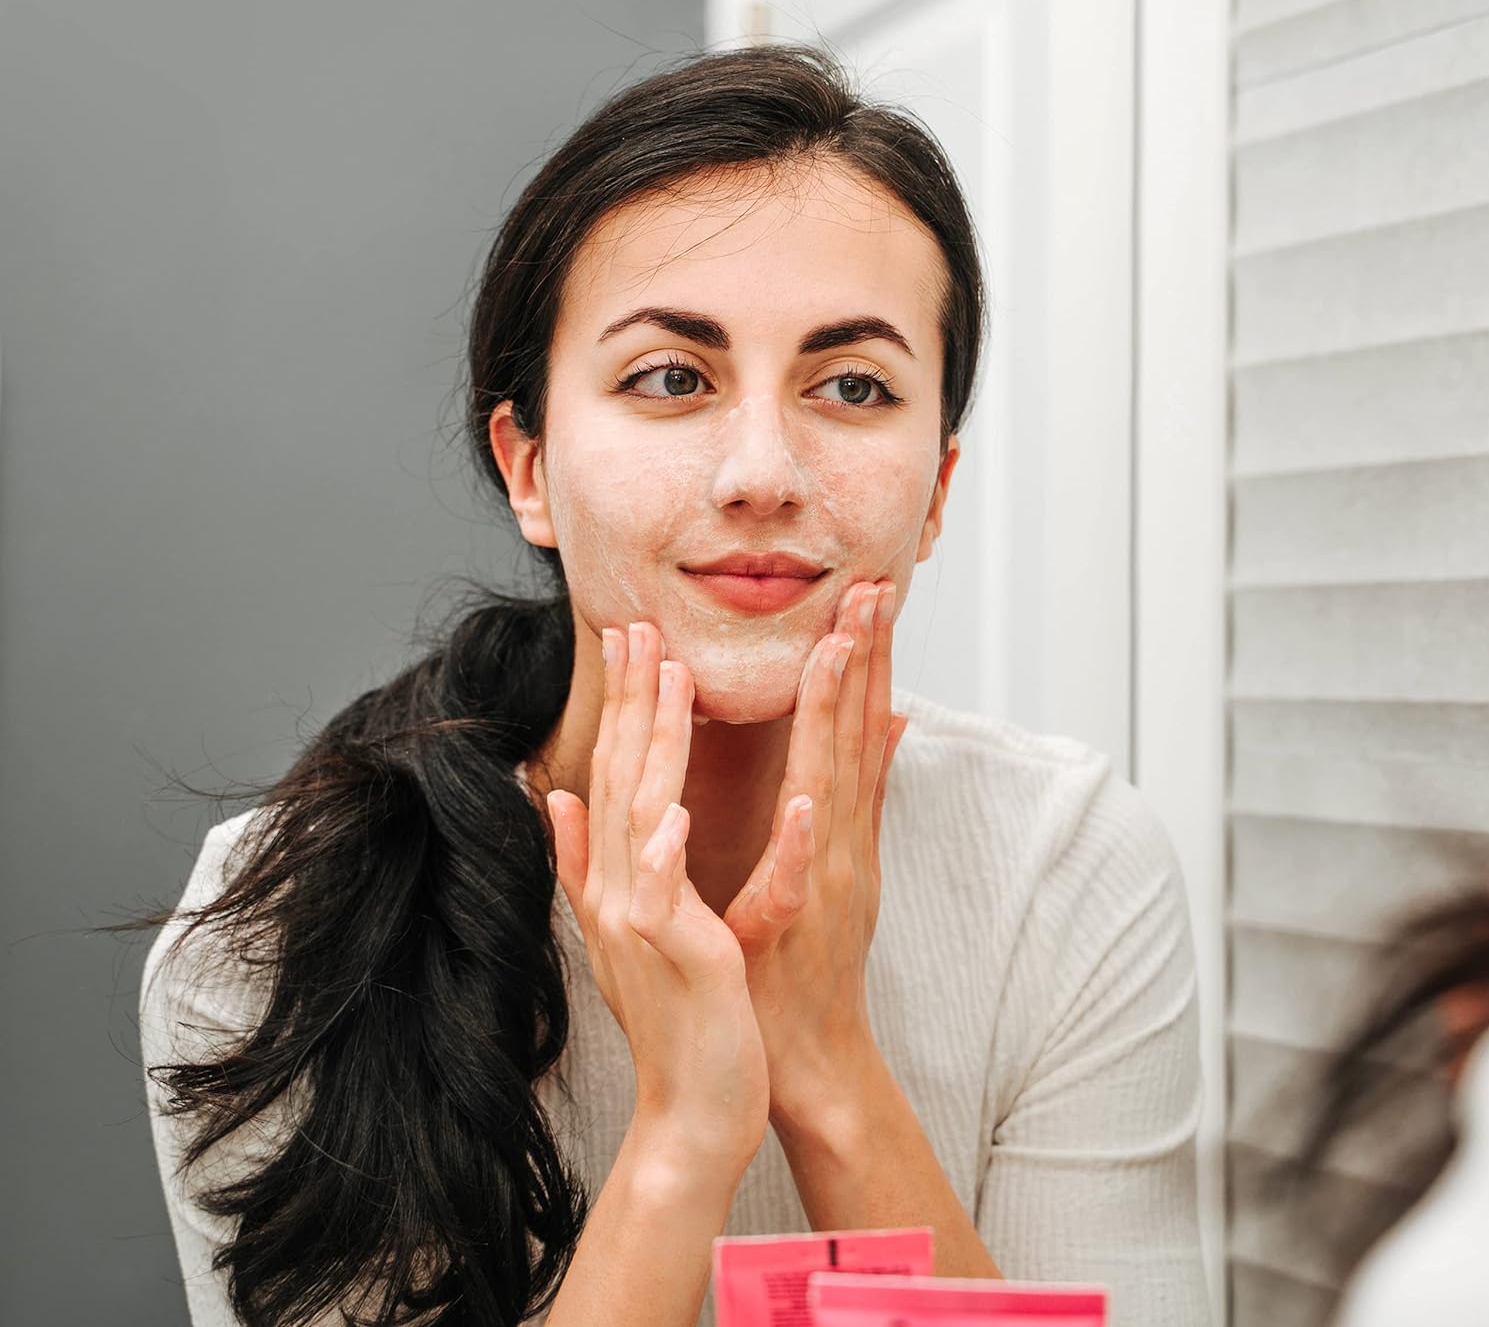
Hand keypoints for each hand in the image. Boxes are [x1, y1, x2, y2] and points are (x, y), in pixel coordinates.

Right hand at [545, 621, 769, 1170]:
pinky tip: (673, 809)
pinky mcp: (673, 954)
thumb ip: (584, 860)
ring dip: (656, 743)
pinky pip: (667, 895)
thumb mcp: (619, 928)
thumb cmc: (671, 1015)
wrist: (689, 1109)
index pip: (612, 772)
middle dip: (632, 696)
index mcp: (614, 877)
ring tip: (671, 676)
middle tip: (636, 623)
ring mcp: (639, 920)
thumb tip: (555, 796)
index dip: (619, 703)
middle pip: (621, 775)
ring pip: (643, 813)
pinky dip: (667, 851)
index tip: (626, 639)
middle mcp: (617, 889)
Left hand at [722, 579, 908, 1131]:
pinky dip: (810, 839)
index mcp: (841, 826)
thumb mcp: (837, 864)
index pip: (856, 726)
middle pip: (859, 736)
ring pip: (836, 785)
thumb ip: (865, 794)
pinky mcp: (800, 928)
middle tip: (871, 585)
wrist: (808, 1058)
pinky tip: (814, 799)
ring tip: (843, 647)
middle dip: (866, 659)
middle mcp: (842, 842)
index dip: (864, 658)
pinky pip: (803, 878)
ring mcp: (827, 881)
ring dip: (844, 716)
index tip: (865, 593)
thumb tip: (896, 724)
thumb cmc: (802, 961)